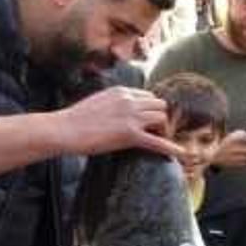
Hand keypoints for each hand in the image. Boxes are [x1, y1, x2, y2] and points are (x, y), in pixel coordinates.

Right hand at [53, 87, 182, 157]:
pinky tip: (181, 154)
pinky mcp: (129, 134)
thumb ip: (112, 104)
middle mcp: (129, 100)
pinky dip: (171, 148)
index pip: (147, 96)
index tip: (150, 121)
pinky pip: (157, 141)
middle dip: (161, 118)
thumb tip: (118, 114)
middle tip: (158, 133)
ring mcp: (131, 116)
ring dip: (163, 130)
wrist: (64, 129)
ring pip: (162, 118)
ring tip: (159, 141)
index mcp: (121, 91)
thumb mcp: (97, 103)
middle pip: (159, 105)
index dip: (150, 110)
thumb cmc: (74, 120)